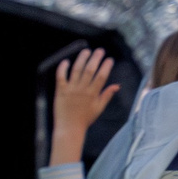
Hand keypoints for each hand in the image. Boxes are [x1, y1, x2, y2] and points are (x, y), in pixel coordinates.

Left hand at [50, 50, 118, 166]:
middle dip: (96, 59)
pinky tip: (66, 61)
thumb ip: (107, 95)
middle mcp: (82, 90)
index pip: (102, 76)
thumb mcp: (99, 108)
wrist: (69, 128)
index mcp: (93, 94)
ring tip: (86, 51)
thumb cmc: (85, 119)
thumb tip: (117, 85)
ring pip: (76, 71)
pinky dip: (63, 68)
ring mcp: (71, 90)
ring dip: (82, 59)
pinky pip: (61, 77)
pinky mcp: (60, 91)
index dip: (106, 66)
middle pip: (90, 70)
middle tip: (100, 50)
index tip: (109, 59)